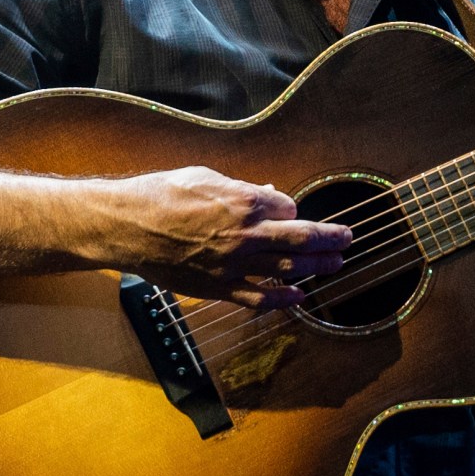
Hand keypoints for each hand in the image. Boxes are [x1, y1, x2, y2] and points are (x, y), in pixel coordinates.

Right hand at [97, 166, 349, 309]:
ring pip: (287, 267)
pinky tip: (300, 298)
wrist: (126, 226)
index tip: (289, 211)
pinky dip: (283, 299)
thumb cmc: (161, 194)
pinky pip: (259, 296)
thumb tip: (269, 194)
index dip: (292, 209)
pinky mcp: (219, 287)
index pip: (287, 207)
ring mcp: (234, 263)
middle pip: (301, 238)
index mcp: (243, 201)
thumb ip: (242, 188)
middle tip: (348, 239)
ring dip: (317, 267)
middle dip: (330, 239)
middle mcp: (245, 233)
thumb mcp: (206, 176)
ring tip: (336, 265)